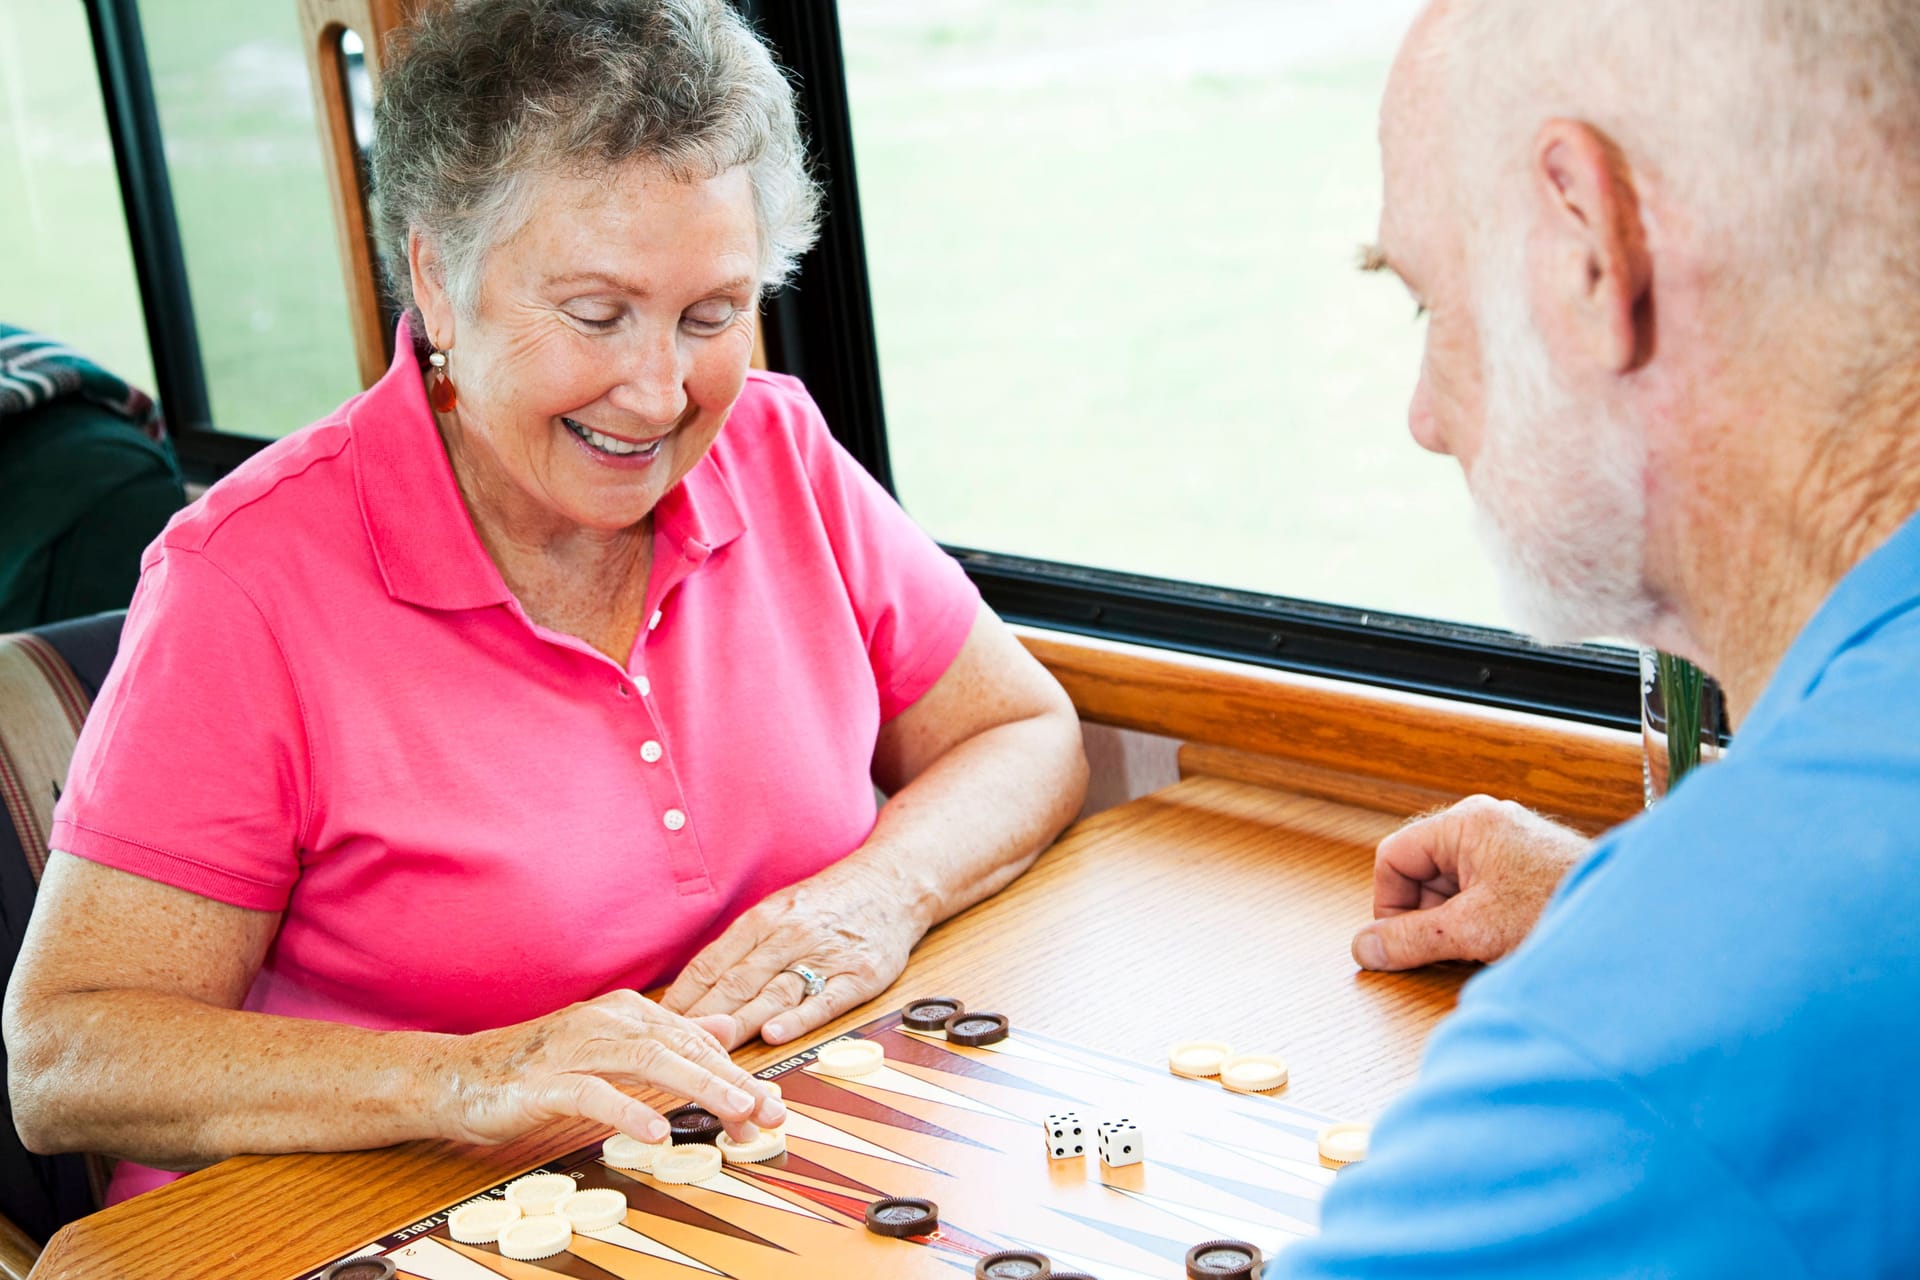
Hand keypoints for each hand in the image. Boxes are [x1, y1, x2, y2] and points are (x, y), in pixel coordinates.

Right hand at [435, 990, 784, 1145]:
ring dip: (697, 1087)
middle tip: (768, 1112)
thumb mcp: (609, 1048)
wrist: (456, 1075)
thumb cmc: (536, 1067)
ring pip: (648, 1061)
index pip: (695, 1042)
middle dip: (732, 1082)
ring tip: (734, 1113)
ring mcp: (574, 1048)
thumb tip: (722, 1031)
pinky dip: (627, 1109)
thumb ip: (667, 1039)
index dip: (735, 1075)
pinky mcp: (544, 1081)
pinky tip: (656, 1130)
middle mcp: (606, 1021)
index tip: (768, 1107)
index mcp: (627, 1013)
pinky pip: (592, 1093)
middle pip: (682, 1048)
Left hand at [660, 867, 921, 1048]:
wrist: (893, 882)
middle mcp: (789, 935)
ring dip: (740, 1024)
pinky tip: (776, 1034)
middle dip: (701, 1019)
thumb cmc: (830, 902)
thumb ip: (742, 948)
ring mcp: (824, 955)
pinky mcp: (859, 974)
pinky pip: (825, 999)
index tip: (655, 1027)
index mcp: (763, 919)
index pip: (711, 964)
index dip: (681, 999)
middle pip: (736, 983)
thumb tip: (696, 989)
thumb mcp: (779, 910)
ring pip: (773, 993)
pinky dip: (799, 1018)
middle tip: (671, 1049)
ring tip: (713, 1050)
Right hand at [1351, 795, 1590, 970]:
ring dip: (1455, 921)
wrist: (1637, 923)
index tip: (1398, 942)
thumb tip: (1363, 948)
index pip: (1394, 856)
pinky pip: (1483, 891)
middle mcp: (1487, 824)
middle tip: (1444, 949)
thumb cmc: (1561, 910)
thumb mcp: (1471, 931)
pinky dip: (1481, 920)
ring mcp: (1510, 845)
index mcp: (1467, 823)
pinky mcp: (1530, 867)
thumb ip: (1409, 940)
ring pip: (1453, 885)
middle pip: (1423, 871)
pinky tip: (1502, 942)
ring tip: (1481, 948)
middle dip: (1426, 915)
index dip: (1387, 903)